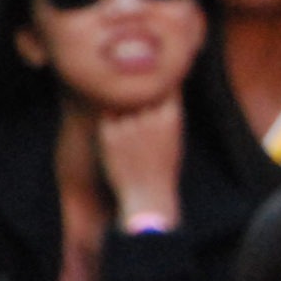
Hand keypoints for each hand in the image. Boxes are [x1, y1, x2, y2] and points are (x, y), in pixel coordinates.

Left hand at [98, 94, 184, 228]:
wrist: (147, 196)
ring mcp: (128, 125)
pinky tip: (119, 137)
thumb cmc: (163, 168)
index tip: (156, 86)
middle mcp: (150, 117)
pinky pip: (106, 115)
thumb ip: (165, 111)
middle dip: (139, 95)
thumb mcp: (174, 137)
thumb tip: (155, 89)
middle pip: (141, 91)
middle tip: (138, 108)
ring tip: (129, 129)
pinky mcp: (108, 134)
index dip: (159, 84)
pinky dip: (111, 121)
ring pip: (122, 102)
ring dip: (124, 107)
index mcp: (171, 117)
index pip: (165, 86)